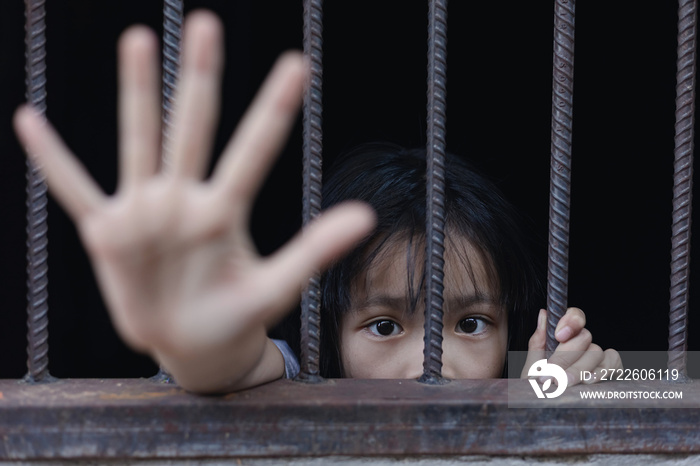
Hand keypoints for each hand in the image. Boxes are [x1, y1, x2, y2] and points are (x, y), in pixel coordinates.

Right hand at [13, 11, 374, 392]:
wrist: (191, 342)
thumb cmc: (235, 314)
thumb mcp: (277, 287)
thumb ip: (315, 250)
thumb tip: (368, 216)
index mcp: (225, 210)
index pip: (254, 149)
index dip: (275, 108)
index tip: (297, 63)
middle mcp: (184, 199)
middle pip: (193, 127)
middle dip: (199, 76)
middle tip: (207, 21)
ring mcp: (145, 212)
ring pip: (140, 141)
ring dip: (137, 93)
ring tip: (139, 38)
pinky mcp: (107, 233)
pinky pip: (75, 188)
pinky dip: (52, 160)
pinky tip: (29, 121)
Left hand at [521, 308, 621, 385]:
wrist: (546, 411)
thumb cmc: (540, 389)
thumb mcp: (533, 366)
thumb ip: (538, 341)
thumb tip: (544, 314)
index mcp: (563, 338)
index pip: (574, 316)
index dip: (570, 321)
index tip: (559, 335)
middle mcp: (582, 345)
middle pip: (584, 337)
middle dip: (566, 356)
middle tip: (552, 374)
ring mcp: (597, 358)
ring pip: (596, 352)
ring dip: (579, 368)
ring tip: (565, 383)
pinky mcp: (610, 371)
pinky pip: (614, 362)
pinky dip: (603, 371)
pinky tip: (589, 382)